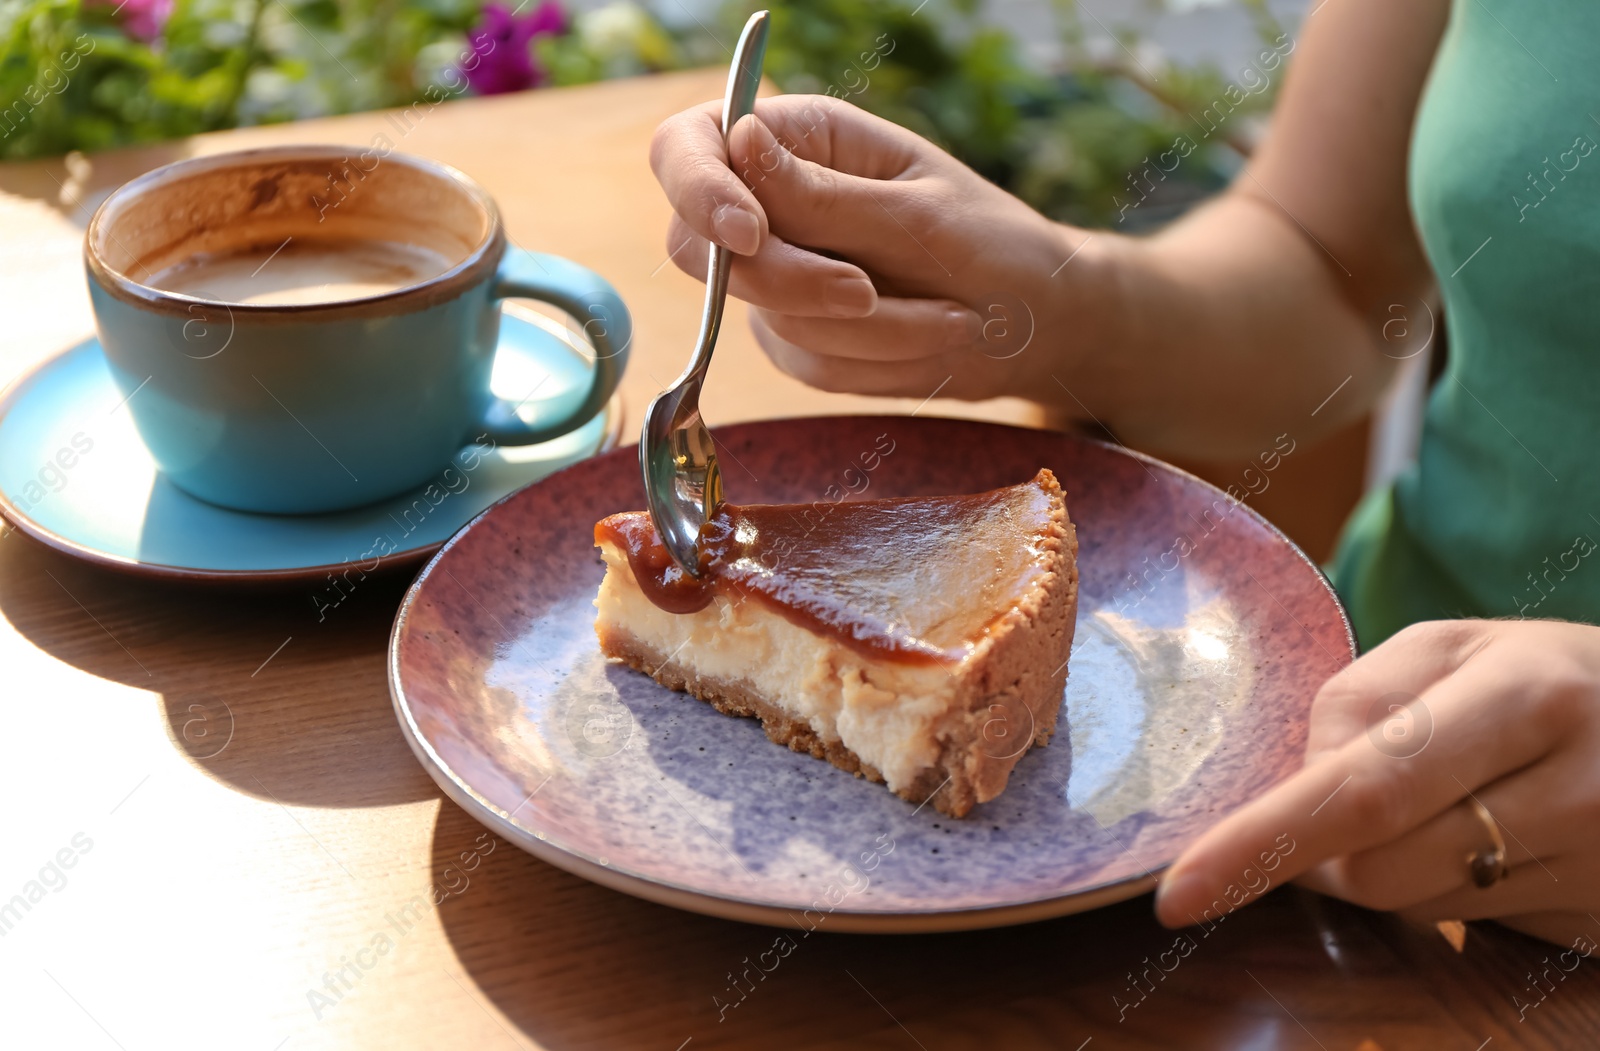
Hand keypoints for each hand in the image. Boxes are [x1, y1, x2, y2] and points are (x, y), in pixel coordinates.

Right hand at [649, 94, 1090, 400]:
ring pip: (767, 316)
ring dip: (868, 330)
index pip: (689, 147)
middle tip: (866, 296)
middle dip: (788, 281)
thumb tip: (737, 141)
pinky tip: (930, 337)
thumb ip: (823, 193)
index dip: (698, 190)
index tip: (750, 234)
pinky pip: (803, 361)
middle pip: (702, 248)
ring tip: (949, 316)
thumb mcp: (918, 213)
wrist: (1034, 322)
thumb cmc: (992, 245)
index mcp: (800, 138)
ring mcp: (778, 276)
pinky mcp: (795, 337)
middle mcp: (774, 203)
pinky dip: (873, 359)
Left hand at [1155, 619, 1599, 947]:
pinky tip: (1499, 839)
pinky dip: (1452, 891)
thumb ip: (1362, 700)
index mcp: (1526, 697)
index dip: (1263, 842)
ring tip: (1454, 803)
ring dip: (1392, 867)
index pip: (1367, 788)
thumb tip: (1301, 786)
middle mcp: (1576, 791)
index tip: (1180, 893)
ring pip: (1422, 909)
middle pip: (1379, 871)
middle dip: (1328, 849)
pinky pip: (1476, 933)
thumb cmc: (1551, 678)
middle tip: (1352, 800)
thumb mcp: (1461, 648)